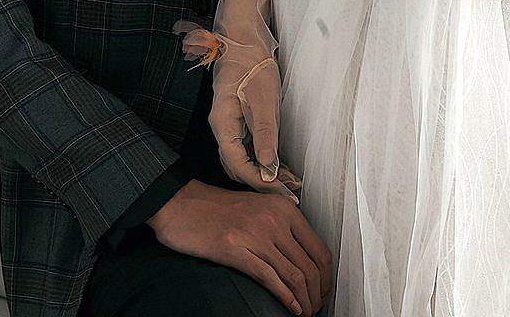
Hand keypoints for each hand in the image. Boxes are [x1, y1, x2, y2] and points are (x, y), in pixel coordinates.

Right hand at [148, 178, 331, 315]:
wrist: (183, 204)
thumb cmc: (219, 209)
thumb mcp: (259, 208)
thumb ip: (282, 227)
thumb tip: (302, 258)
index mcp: (284, 209)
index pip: (320, 249)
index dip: (327, 277)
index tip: (324, 291)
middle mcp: (275, 220)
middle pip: (311, 266)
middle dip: (318, 294)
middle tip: (316, 308)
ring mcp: (257, 235)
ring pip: (295, 276)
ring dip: (305, 301)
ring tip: (306, 313)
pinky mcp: (237, 250)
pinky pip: (271, 279)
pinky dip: (286, 299)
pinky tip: (291, 309)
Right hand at [209, 54, 301, 197]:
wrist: (245, 43)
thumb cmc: (252, 65)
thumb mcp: (264, 99)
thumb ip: (265, 134)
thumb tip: (268, 166)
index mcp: (222, 124)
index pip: (237, 164)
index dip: (259, 181)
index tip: (280, 190)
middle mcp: (222, 129)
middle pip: (238, 166)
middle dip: (262, 182)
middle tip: (288, 192)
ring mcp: (230, 127)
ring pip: (244, 160)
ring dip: (264, 172)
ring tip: (289, 182)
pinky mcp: (239, 123)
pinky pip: (249, 149)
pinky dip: (263, 160)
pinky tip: (281, 166)